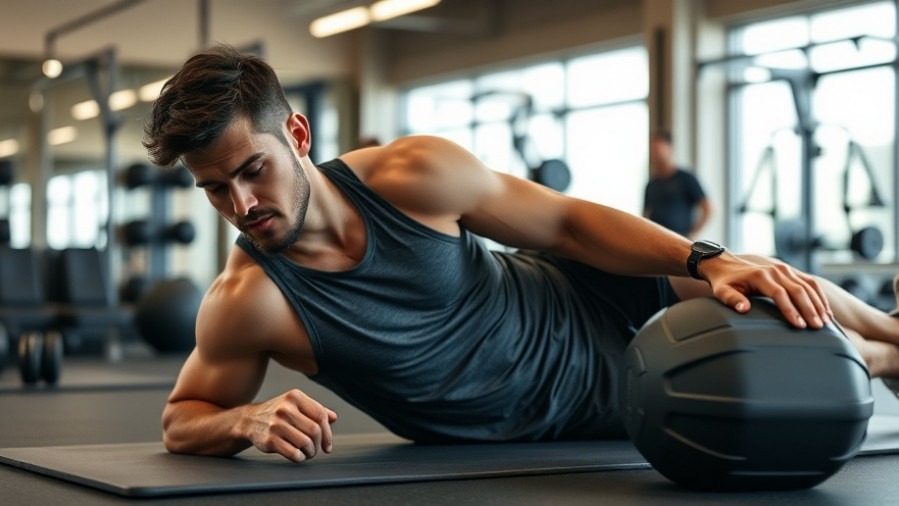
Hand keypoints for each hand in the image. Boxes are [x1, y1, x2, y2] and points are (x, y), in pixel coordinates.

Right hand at [243, 389, 336, 462]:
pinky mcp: (269, 440)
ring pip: (305, 443)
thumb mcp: (296, 405)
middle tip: (316, 449)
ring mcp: (276, 424)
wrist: (250, 420)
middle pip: (314, 430)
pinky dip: (300, 458)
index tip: (328, 445)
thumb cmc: (278, 413)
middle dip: (319, 444)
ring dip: (310, 452)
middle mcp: (285, 409)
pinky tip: (298, 456)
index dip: (328, 432)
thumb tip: (333, 418)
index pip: (320, 415)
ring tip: (307, 453)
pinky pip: (293, 453)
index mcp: (295, 397)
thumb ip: (315, 410)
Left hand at [700, 254, 832, 328]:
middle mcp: (775, 270)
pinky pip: (809, 282)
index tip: (798, 325)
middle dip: (809, 310)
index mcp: (760, 276)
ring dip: (818, 303)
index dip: (790, 310)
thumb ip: (732, 300)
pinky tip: (825, 310)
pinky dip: (819, 296)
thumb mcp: (722, 291)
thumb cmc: (724, 282)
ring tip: (825, 322)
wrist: (726, 264)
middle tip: (817, 327)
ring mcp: (784, 269)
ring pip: (807, 286)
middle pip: (798, 290)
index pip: (779, 294)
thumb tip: (744, 309)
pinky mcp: (790, 271)